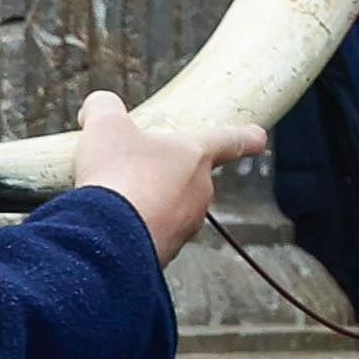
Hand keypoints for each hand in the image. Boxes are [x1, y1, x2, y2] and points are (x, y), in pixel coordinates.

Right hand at [72, 90, 259, 262]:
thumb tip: (100, 106)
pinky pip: (152, 233)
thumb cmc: (117, 174)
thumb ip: (105, 107)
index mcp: (195, 155)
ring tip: (111, 198)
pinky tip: (108, 224)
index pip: (229, 141)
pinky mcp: (167, 252)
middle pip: (187, 176)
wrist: (109, 238)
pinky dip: (133, 227)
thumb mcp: (104, 126)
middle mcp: (200, 191)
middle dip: (161, 172)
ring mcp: (186, 225)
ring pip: (168, 206)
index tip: (258, 138)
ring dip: (145, 201)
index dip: (244, 137)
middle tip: (129, 167)